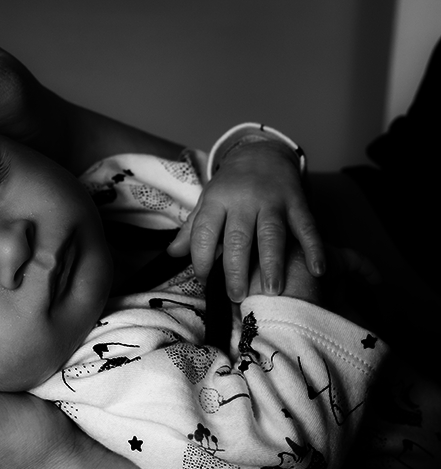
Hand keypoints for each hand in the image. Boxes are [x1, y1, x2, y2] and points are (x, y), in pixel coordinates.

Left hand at [168, 140, 323, 301]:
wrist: (262, 151)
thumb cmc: (231, 185)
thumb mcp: (208, 201)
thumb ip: (193, 229)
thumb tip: (172, 254)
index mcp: (217, 200)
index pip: (205, 233)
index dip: (202, 259)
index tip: (205, 281)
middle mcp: (244, 200)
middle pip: (238, 238)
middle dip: (237, 270)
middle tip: (237, 297)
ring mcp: (273, 200)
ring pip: (271, 234)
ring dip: (272, 263)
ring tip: (272, 291)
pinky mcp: (297, 201)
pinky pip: (307, 226)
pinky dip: (314, 248)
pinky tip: (316, 270)